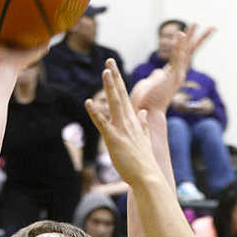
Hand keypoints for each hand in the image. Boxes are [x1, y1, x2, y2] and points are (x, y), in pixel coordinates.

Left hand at [87, 61, 157, 185]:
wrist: (148, 176)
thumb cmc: (144, 161)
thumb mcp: (144, 139)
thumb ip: (143, 124)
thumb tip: (144, 113)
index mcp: (133, 121)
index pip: (125, 97)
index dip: (118, 81)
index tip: (113, 68)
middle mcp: (128, 122)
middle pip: (120, 95)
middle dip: (115, 77)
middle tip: (109, 60)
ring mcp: (121, 129)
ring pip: (114, 104)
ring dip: (110, 87)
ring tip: (105, 71)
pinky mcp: (114, 139)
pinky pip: (103, 123)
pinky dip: (95, 113)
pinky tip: (88, 103)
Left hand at [130, 24, 214, 113]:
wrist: (145, 114)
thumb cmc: (146, 102)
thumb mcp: (151, 84)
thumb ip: (156, 77)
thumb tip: (157, 73)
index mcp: (173, 73)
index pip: (185, 54)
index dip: (191, 42)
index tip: (197, 32)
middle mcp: (178, 73)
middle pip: (192, 51)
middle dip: (202, 38)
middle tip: (213, 27)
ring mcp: (176, 75)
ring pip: (186, 52)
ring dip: (190, 37)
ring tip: (195, 23)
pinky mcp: (172, 77)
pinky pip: (176, 58)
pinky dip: (179, 46)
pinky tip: (180, 34)